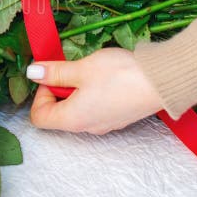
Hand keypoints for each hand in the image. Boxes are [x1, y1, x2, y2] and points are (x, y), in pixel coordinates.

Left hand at [27, 48, 162, 134]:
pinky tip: (105, 77)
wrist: (164, 81)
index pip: (39, 117)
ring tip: (89, 71)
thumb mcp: (81, 68)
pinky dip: (92, 93)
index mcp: (73, 119)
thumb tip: (32, 73)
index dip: (39, 95)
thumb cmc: (121, 75)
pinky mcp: (119, 117)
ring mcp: (105, 124)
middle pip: (58, 114)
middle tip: (70, 70)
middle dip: (58, 90)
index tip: (51, 76)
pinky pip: (96, 108)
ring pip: (78, 110)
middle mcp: (87, 127)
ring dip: (76, 90)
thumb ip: (55, 73)